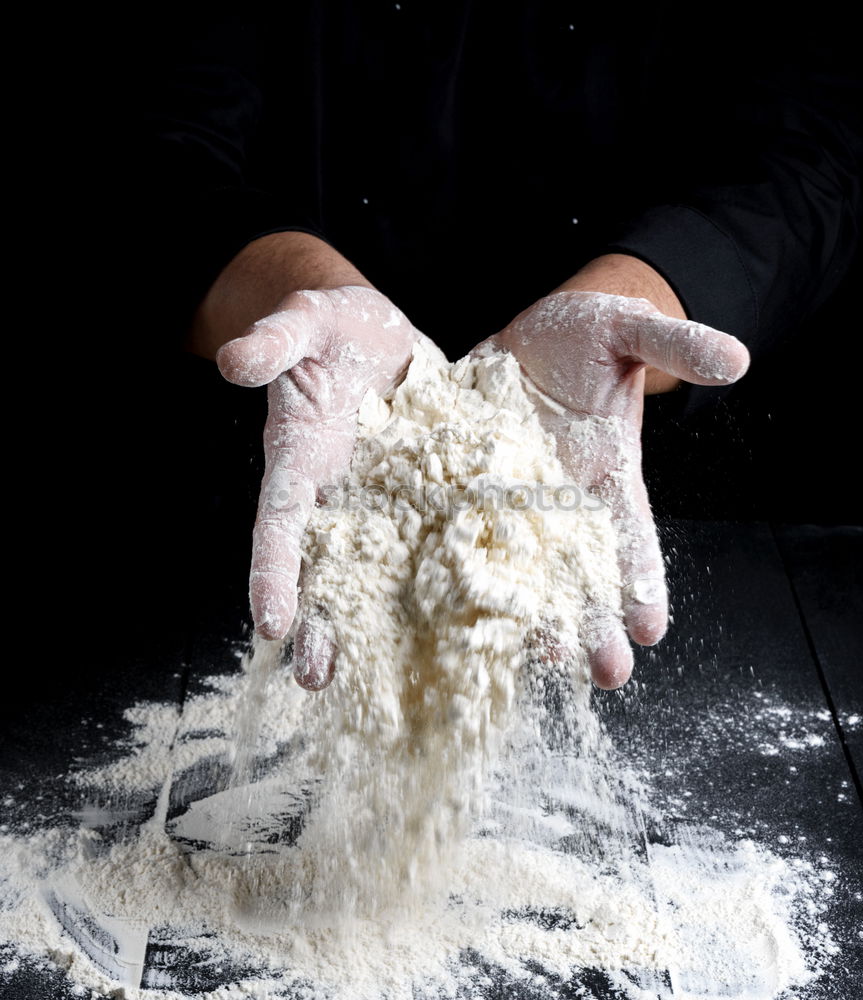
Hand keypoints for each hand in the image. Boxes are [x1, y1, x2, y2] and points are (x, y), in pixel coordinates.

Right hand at [216, 286, 419, 683]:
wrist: (380, 334)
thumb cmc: (332, 327)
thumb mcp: (304, 323)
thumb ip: (273, 342)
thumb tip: (232, 362)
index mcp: (302, 462)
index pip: (278, 524)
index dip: (272, 572)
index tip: (270, 624)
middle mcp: (342, 495)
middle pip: (327, 567)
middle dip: (322, 622)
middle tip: (318, 681)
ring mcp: (389, 501)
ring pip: (386, 568)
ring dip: (388, 619)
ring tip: (399, 673)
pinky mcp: (433, 495)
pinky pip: (443, 537)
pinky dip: (456, 575)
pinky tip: (478, 612)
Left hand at [474, 290, 749, 688]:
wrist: (526, 336)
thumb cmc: (588, 335)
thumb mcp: (631, 329)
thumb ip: (675, 345)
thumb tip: (736, 360)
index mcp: (606, 472)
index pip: (630, 532)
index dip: (642, 577)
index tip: (650, 628)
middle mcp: (558, 498)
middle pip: (575, 568)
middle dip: (589, 619)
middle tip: (604, 675)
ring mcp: (505, 495)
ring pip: (512, 563)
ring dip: (519, 610)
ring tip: (521, 660)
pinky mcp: (457, 481)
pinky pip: (450, 524)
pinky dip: (443, 560)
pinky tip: (436, 604)